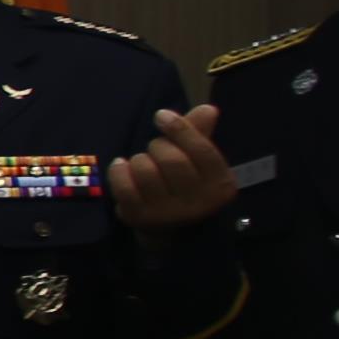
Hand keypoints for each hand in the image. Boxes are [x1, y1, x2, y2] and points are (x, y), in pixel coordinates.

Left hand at [108, 101, 235, 240]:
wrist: (171, 229)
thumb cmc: (187, 184)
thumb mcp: (200, 160)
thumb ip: (201, 133)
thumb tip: (208, 109)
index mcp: (220, 184)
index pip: (201, 150)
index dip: (180, 128)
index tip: (161, 115)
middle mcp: (198, 203)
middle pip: (171, 159)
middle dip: (158, 146)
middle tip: (156, 149)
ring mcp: (168, 213)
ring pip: (145, 170)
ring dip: (139, 159)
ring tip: (143, 163)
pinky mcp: (140, 218)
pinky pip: (123, 186)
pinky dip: (118, 170)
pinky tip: (122, 166)